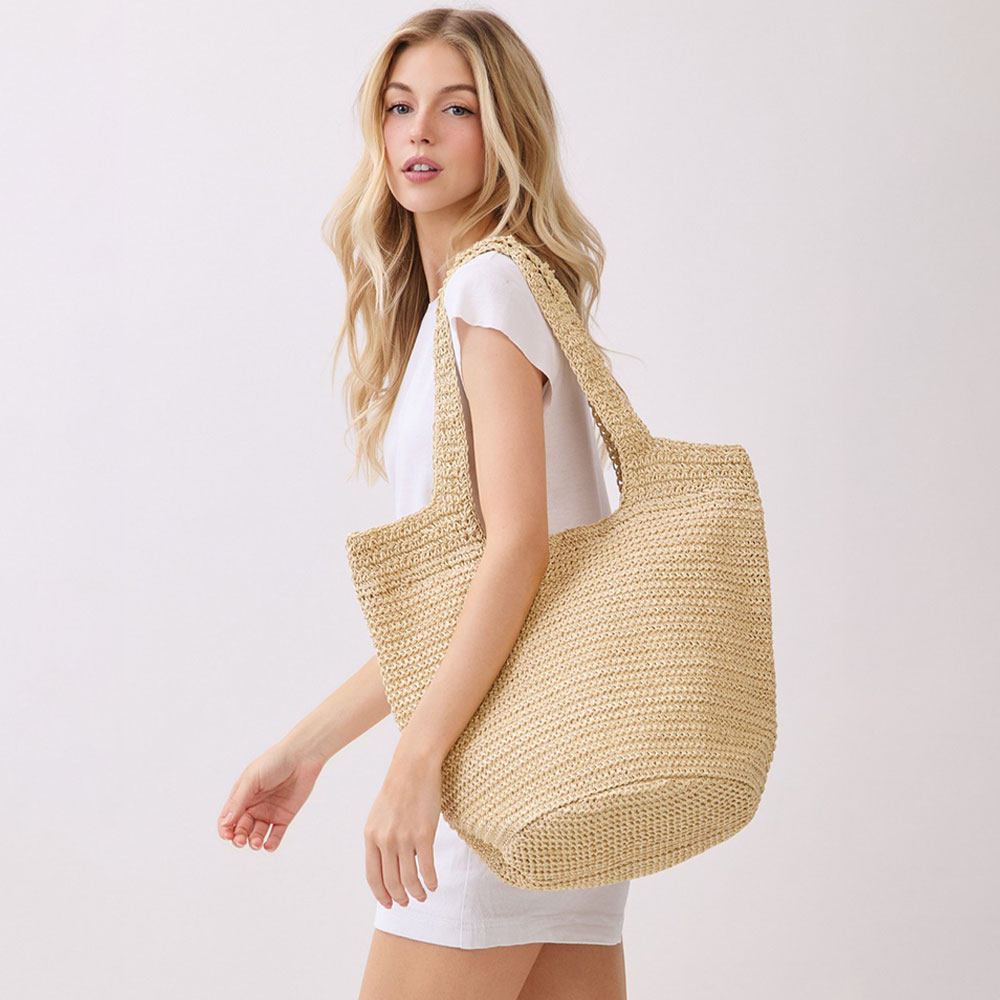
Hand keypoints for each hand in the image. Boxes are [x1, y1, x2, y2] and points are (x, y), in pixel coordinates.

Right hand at [217, 739, 323, 851]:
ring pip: (256, 835)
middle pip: (241, 829)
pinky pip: (275, 835)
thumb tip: (226, 823)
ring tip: (257, 843)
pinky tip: (268, 846)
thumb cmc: (273, 762)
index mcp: (241, 796)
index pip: (228, 818)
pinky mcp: (284, 817)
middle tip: (242, 841)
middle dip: (239, 838)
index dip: (225, 829)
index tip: (227, 835)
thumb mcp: (251, 779)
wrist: (302, 757)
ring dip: (254, 842)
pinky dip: (271, 844)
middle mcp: (253, 806)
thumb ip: (238, 800)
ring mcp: (268, 813)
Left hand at [364, 747, 440, 908]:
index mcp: (370, 836)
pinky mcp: (424, 834)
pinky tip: (434, 884)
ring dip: (417, 893)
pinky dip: (431, 881)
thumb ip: (380, 838)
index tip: (389, 904)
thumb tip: (387, 862)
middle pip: (391, 882)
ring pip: (409, 879)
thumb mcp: (379, 815)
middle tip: (408, 902)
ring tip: (423, 896)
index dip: (380, 894)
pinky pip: (426, 868)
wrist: (413, 768)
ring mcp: (404, 838)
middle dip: (399, 897)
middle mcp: (385, 840)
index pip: (373, 876)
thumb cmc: (398, 790)